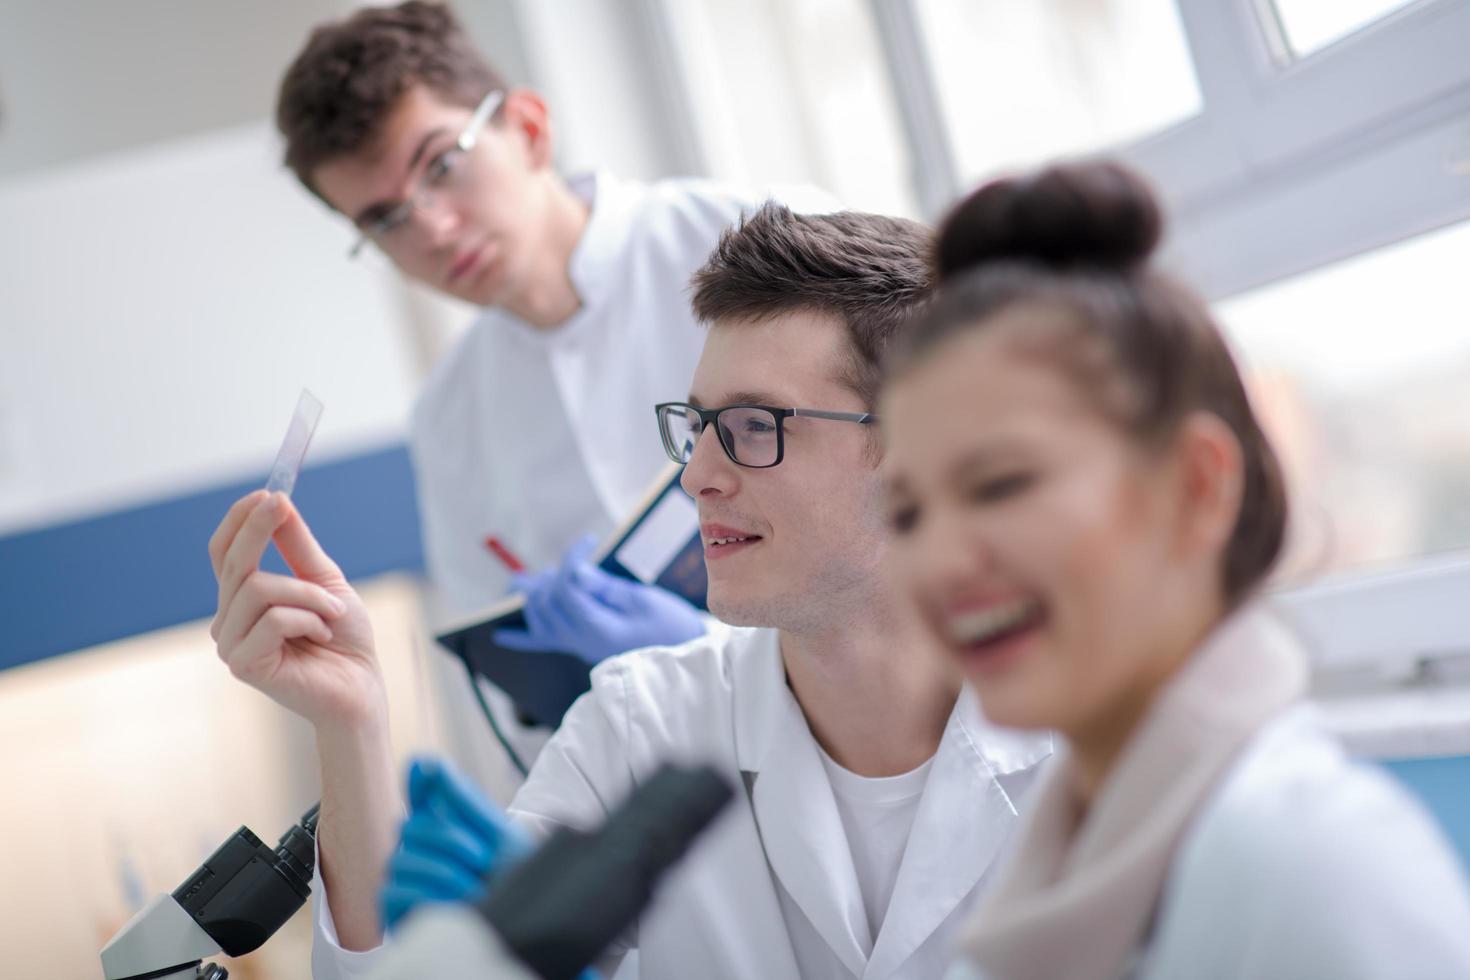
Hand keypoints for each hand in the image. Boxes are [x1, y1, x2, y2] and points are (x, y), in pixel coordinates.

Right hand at [208, 490, 383, 729]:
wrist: (360, 687)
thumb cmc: (343, 637)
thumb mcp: (324, 580)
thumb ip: (296, 545)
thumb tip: (277, 500)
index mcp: (241, 599)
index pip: (224, 552)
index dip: (238, 520)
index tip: (266, 492)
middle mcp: (227, 620)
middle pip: (233, 562)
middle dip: (259, 528)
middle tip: (280, 503)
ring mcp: (230, 644)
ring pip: (259, 588)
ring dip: (309, 594)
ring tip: (333, 614)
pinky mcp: (243, 664)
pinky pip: (274, 619)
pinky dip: (309, 619)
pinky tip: (322, 636)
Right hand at [381, 757, 530, 931]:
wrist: (523, 926)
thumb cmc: (512, 881)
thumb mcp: (495, 836)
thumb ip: (462, 799)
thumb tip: (429, 762)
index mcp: (445, 826)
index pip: (421, 794)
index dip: (419, 781)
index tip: (425, 769)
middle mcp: (422, 850)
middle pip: (410, 825)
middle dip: (450, 839)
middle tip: (482, 859)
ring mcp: (408, 879)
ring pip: (400, 859)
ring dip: (443, 871)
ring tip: (475, 888)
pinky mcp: (397, 911)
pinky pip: (392, 891)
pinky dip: (425, 895)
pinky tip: (453, 903)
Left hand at [492, 536, 705, 664]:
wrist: (683, 659)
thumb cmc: (671, 628)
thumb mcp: (644, 601)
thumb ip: (604, 588)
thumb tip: (574, 571)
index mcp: (597, 627)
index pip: (566, 588)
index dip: (570, 560)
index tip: (588, 542)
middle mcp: (580, 640)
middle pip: (547, 603)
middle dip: (552, 576)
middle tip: (571, 559)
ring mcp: (577, 647)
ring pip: (540, 619)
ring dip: (535, 595)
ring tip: (540, 576)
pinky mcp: (580, 648)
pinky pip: (543, 646)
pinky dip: (520, 639)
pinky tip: (499, 636)